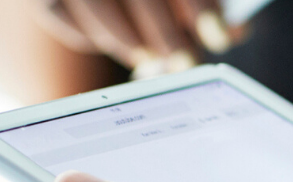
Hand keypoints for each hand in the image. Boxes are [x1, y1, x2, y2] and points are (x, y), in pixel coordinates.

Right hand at [33, 0, 246, 76]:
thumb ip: (202, 2)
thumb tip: (233, 31)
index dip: (201, 6)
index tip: (220, 36)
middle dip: (168, 36)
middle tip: (186, 64)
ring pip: (97, 8)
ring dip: (129, 41)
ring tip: (152, 60)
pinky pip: (59, 14)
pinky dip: (89, 36)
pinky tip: (118, 44)